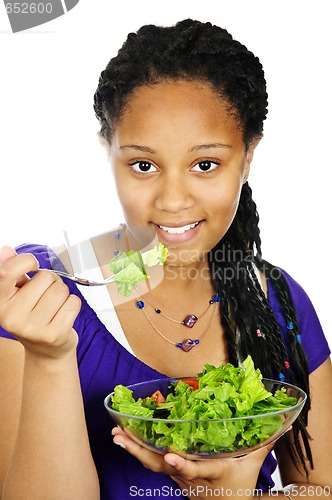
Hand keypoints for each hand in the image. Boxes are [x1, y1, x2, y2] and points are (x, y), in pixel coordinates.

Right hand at [0, 246, 80, 358]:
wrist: (46, 351)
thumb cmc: (33, 316)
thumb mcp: (18, 294)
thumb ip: (13, 272)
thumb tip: (7, 250)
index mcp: (0, 303)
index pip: (7, 271)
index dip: (26, 261)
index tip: (33, 266)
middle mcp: (12, 317)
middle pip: (45, 277)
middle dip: (51, 281)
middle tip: (46, 296)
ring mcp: (32, 328)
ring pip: (61, 290)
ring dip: (63, 294)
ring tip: (55, 306)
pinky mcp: (53, 335)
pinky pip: (73, 302)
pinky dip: (73, 305)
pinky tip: (63, 315)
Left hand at [112, 426, 274, 498]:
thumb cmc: (240, 481)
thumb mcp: (253, 461)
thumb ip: (265, 439)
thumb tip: (286, 419)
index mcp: (212, 473)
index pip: (198, 470)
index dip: (184, 465)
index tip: (170, 457)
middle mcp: (191, 477)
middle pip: (163, 467)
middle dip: (140, 452)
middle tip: (120, 438)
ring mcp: (178, 478)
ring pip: (153, 465)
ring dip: (133, 450)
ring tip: (116, 436)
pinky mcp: (172, 475)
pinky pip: (153, 463)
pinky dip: (138, 450)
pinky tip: (124, 437)